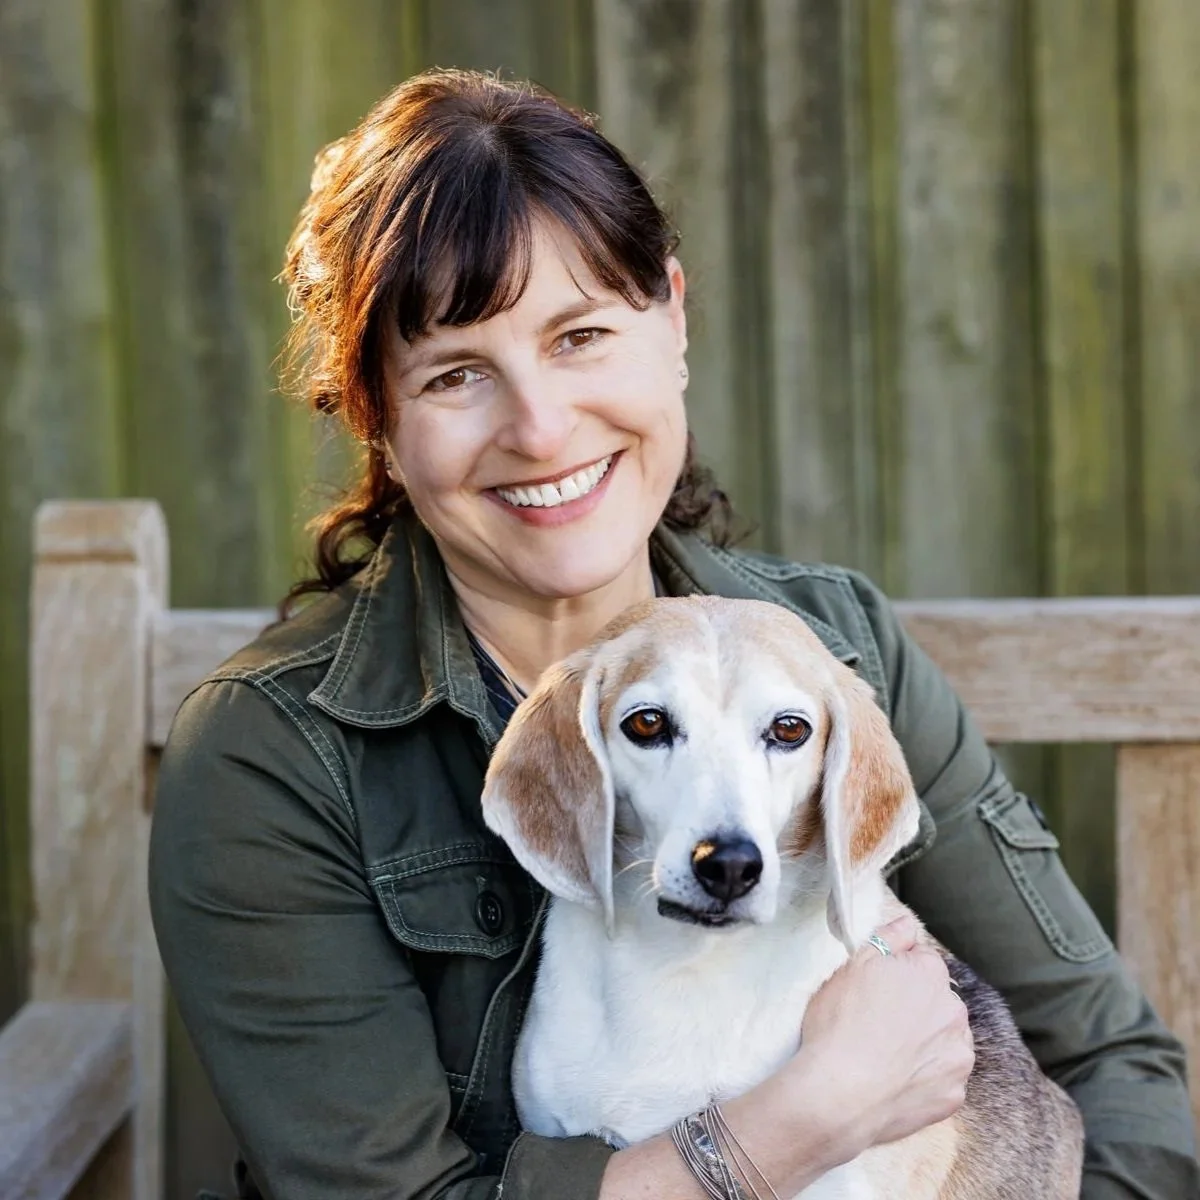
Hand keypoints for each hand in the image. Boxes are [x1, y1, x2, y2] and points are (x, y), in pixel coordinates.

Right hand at [792, 913, 974, 1156]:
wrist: (840, 1093)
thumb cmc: (840, 1024)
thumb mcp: (852, 965)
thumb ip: (887, 938)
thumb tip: (907, 924)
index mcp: (930, 975)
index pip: (922, 960)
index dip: (896, 971)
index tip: (874, 987)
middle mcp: (953, 1012)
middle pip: (936, 999)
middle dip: (914, 1005)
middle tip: (876, 1020)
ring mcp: (958, 1057)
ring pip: (943, 1038)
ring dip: (924, 1040)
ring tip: (885, 1052)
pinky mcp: (954, 1094)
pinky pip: (942, 1077)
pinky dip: (924, 1076)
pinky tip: (894, 1077)